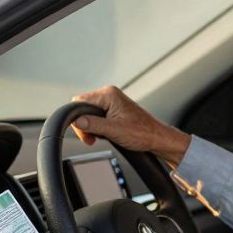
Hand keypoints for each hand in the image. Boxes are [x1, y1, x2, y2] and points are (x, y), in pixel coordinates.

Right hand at [72, 85, 191, 163]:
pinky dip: (98, 127)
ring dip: (92, 127)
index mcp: (109, 94)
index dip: (78, 118)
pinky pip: (97, 116)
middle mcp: (109, 94)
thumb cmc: (141, 133)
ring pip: (89, 113)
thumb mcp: (113, 130)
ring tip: (102, 136)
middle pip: (83, 107)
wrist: (156, 138)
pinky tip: (106, 134)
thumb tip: (76, 121)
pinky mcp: (114, 109)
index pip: (79, 102)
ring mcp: (112, 101)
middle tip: (92, 138)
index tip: (86, 132)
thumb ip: (93, 124)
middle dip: (85, 124)